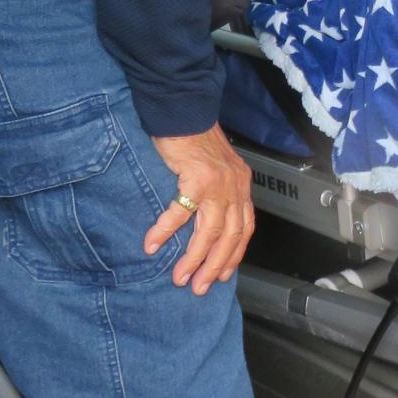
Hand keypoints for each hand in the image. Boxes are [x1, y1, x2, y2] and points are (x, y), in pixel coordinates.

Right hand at [143, 124, 254, 294]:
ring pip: (209, 232)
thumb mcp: (214, 167)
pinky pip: (180, 212)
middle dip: (215, 266)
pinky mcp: (197, 178)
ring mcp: (218, 184)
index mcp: (240, 185)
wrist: (184, 110)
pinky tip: (152, 244)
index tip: (223, 274)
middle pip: (230, 237)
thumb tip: (205, 218)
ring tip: (180, 277)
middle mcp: (235, 187)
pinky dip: (165, 230)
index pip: (245, 228)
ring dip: (194, 258)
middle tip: (200, 287)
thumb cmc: (194, 137)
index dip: (234, 254)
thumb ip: (216, 191)